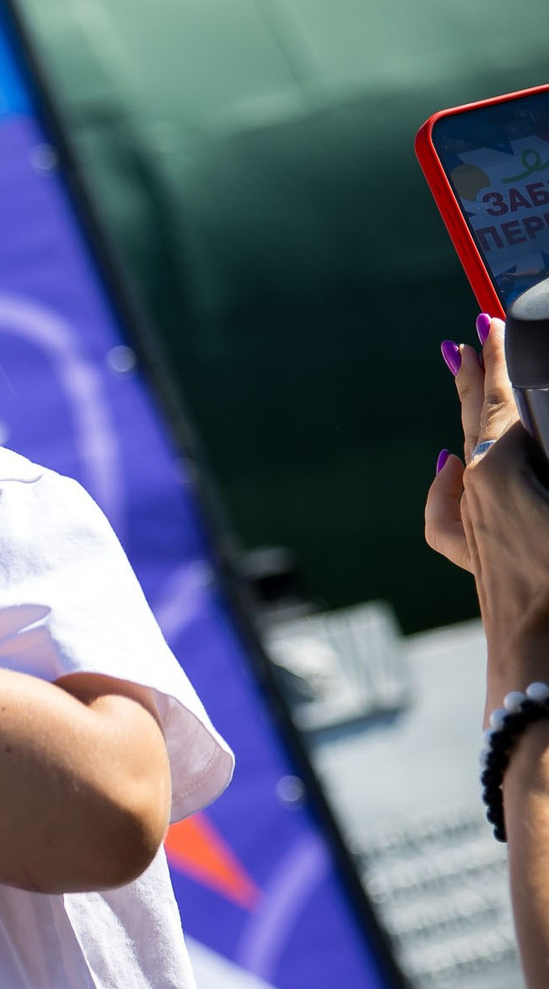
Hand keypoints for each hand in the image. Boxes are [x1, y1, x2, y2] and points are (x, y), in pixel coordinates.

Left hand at [432, 319, 548, 701]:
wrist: (543, 670)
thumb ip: (541, 451)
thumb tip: (500, 444)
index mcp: (501, 474)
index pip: (500, 401)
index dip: (498, 358)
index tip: (487, 318)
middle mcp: (476, 496)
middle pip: (474, 421)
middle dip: (473, 377)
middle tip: (465, 337)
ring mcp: (474, 531)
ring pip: (465, 457)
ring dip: (467, 417)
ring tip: (462, 381)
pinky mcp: (479, 562)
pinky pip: (453, 509)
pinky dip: (451, 481)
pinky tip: (449, 467)